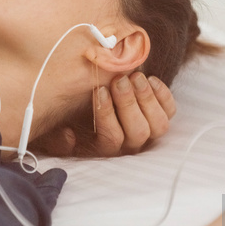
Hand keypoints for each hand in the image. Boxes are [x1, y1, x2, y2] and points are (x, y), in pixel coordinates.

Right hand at [37, 72, 175, 156]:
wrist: (91, 95)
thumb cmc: (70, 113)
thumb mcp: (54, 126)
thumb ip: (55, 136)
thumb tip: (69, 138)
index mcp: (103, 148)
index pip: (111, 139)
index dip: (107, 115)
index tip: (99, 89)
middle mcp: (128, 144)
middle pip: (138, 132)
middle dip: (129, 104)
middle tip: (119, 80)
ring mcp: (147, 131)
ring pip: (158, 125)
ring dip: (147, 99)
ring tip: (134, 77)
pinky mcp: (159, 116)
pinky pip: (170, 111)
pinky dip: (163, 95)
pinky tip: (149, 79)